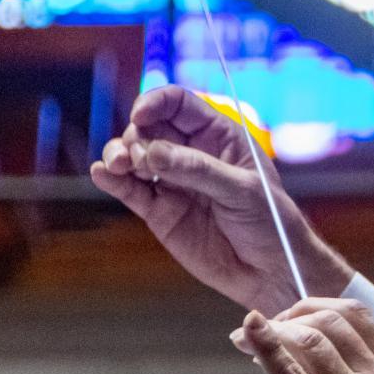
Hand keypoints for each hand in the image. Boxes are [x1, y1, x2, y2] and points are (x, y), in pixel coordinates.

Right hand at [90, 85, 352, 313]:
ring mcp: (172, 182)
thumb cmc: (270, 221)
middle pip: (149, 128)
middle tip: (140, 158)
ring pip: (133, 156)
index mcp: (219, 137)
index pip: (179, 105)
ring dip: (120, 154)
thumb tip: (152, 152)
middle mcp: (191, 154)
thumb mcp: (243, 190)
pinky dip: (111, 179)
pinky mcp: (158, 211)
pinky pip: (128, 189)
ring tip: (121, 165)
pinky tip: (102, 173)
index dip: (156, 103)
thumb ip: (198, 170)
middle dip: (137, 135)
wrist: (268, 270)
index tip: (140, 115)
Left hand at [233, 298, 373, 373]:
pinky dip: (266, 348)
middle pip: (330, 321)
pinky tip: (247, 333)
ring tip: (246, 341)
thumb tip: (307, 346)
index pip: (357, 312)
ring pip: (309, 342)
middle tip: (260, 331)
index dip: (315, 307)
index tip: (289, 318)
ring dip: (272, 333)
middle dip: (289, 317)